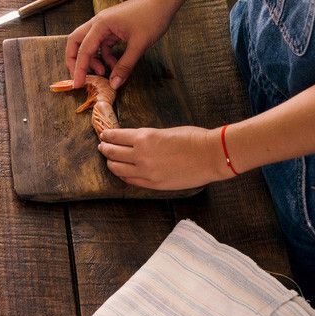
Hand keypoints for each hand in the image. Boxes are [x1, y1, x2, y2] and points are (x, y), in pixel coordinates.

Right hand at [65, 0, 173, 89]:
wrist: (163, 1)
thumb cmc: (152, 17)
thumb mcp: (139, 45)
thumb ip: (125, 66)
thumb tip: (114, 84)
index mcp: (101, 24)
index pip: (84, 49)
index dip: (79, 69)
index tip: (78, 84)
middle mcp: (98, 22)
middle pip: (77, 42)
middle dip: (76, 60)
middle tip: (81, 76)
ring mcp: (105, 24)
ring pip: (89, 43)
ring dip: (93, 59)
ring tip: (104, 72)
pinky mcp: (113, 26)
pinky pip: (102, 43)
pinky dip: (105, 55)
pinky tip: (115, 64)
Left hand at [97, 126, 233, 189]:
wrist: (211, 155)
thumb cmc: (192, 138)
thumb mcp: (163, 131)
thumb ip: (146, 138)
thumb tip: (133, 141)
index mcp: (143, 137)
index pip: (115, 136)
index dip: (107, 135)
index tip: (104, 135)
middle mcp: (141, 155)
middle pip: (113, 153)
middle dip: (105, 148)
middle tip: (103, 146)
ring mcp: (146, 172)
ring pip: (118, 169)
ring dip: (111, 163)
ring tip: (109, 159)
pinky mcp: (154, 184)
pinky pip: (131, 181)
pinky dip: (124, 176)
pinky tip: (123, 172)